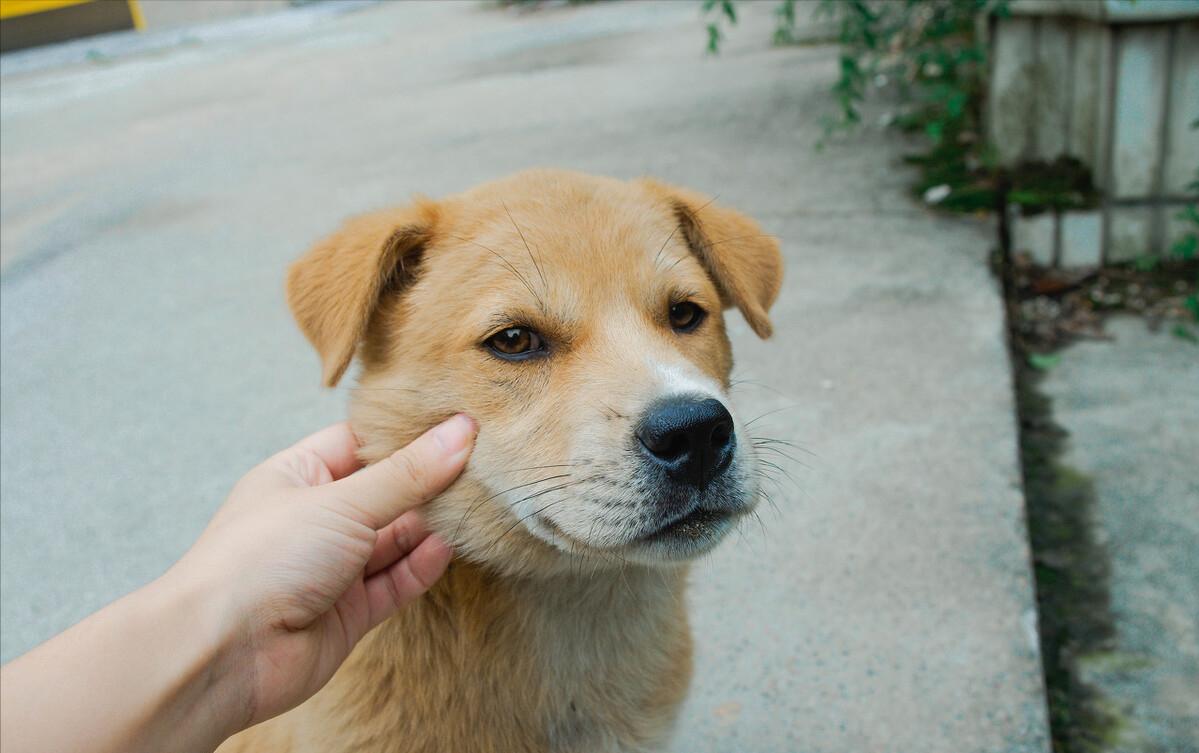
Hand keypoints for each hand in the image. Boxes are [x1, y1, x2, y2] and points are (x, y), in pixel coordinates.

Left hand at [174, 414, 475, 727]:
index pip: (360, 442)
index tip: (457, 420)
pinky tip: (447, 547)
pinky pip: (394, 582)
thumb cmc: (260, 559)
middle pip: (384, 492)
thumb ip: (407, 474)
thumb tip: (462, 433)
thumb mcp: (341, 501)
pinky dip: (421, 565)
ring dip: (430, 525)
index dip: (405, 433)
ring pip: (394, 539)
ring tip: (476, 503)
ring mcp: (331, 568)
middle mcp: (314, 519)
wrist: (221, 653)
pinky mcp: (348, 612)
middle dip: (427, 481)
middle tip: (482, 462)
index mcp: (297, 477)